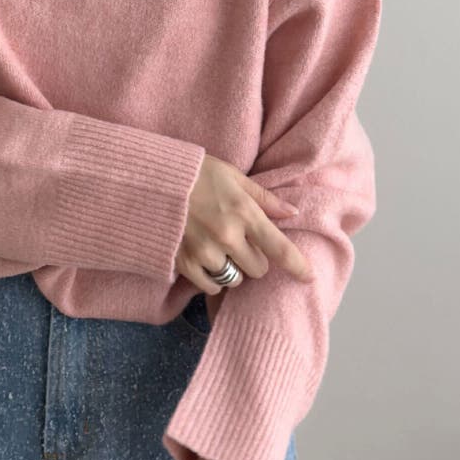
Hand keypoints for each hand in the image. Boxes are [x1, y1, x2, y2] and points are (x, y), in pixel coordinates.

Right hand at [176, 154, 315, 295]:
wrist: (151, 180)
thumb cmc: (195, 173)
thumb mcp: (233, 176)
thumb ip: (263, 198)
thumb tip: (291, 213)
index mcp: (243, 212)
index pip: (279, 248)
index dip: (298, 266)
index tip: (308, 277)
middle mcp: (227, 236)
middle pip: (258, 269)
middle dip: (255, 259)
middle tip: (242, 244)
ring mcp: (204, 252)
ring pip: (234, 279)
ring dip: (233, 269)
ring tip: (221, 251)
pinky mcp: (184, 263)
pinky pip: (210, 286)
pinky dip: (212, 278)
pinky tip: (206, 261)